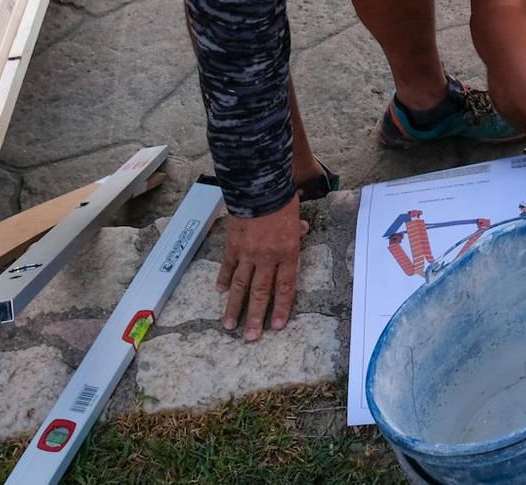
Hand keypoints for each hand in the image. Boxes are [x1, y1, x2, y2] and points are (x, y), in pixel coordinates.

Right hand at [218, 197, 306, 341]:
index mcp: (287, 254)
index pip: (285, 287)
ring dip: (235, 307)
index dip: (282, 308)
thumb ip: (298, 230)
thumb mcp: (296, 216)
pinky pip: (228, 266)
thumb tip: (304, 231)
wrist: (259, 188)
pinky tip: (221, 292)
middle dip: (256, 317)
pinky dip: (224, 279)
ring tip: (229, 326)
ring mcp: (248, 254)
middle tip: (250, 338)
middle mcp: (267, 258)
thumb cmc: (282, 200)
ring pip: (241, 286)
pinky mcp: (233, 246)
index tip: (277, 327)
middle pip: (261, 293)